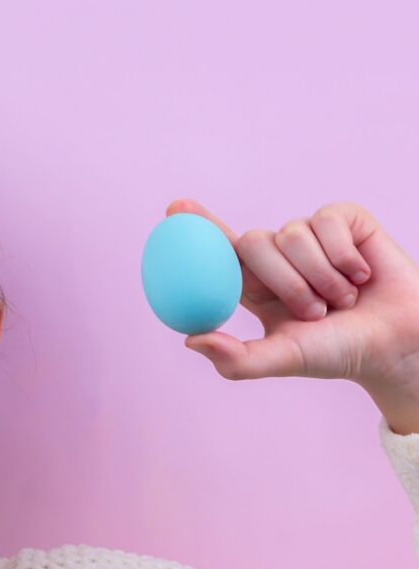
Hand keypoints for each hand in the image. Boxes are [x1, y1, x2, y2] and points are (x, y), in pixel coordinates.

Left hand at [168, 198, 418, 389]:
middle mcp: (277, 255)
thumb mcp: (283, 358)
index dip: (195, 223)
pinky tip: (361, 275)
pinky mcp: (343, 220)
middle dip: (285, 283)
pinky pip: (326, 222)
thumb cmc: (337, 352)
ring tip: (342, 299)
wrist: (394, 343)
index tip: (174, 209)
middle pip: (251, 243)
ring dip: (320, 277)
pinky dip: (344, 257)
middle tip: (315, 312)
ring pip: (291, 235)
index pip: (217, 247)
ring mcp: (309, 234)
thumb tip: (190, 339)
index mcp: (253, 284)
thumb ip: (236, 358)